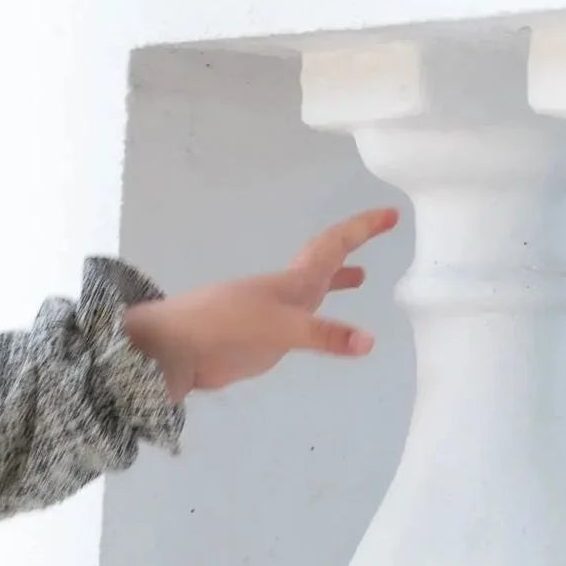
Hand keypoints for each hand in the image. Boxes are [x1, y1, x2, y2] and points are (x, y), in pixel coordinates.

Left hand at [121, 207, 396, 400]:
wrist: (174, 350)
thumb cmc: (224, 327)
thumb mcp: (280, 329)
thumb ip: (324, 335)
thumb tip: (369, 341)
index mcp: (292, 281)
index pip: (334, 245)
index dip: (362, 229)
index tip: (391, 214)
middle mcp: (286, 291)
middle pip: (326, 260)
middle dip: (354, 244)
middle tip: (383, 231)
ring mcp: (273, 313)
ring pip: (314, 289)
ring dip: (338, 279)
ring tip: (364, 277)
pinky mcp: (262, 338)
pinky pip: (302, 320)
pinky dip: (320, 318)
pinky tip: (321, 328)